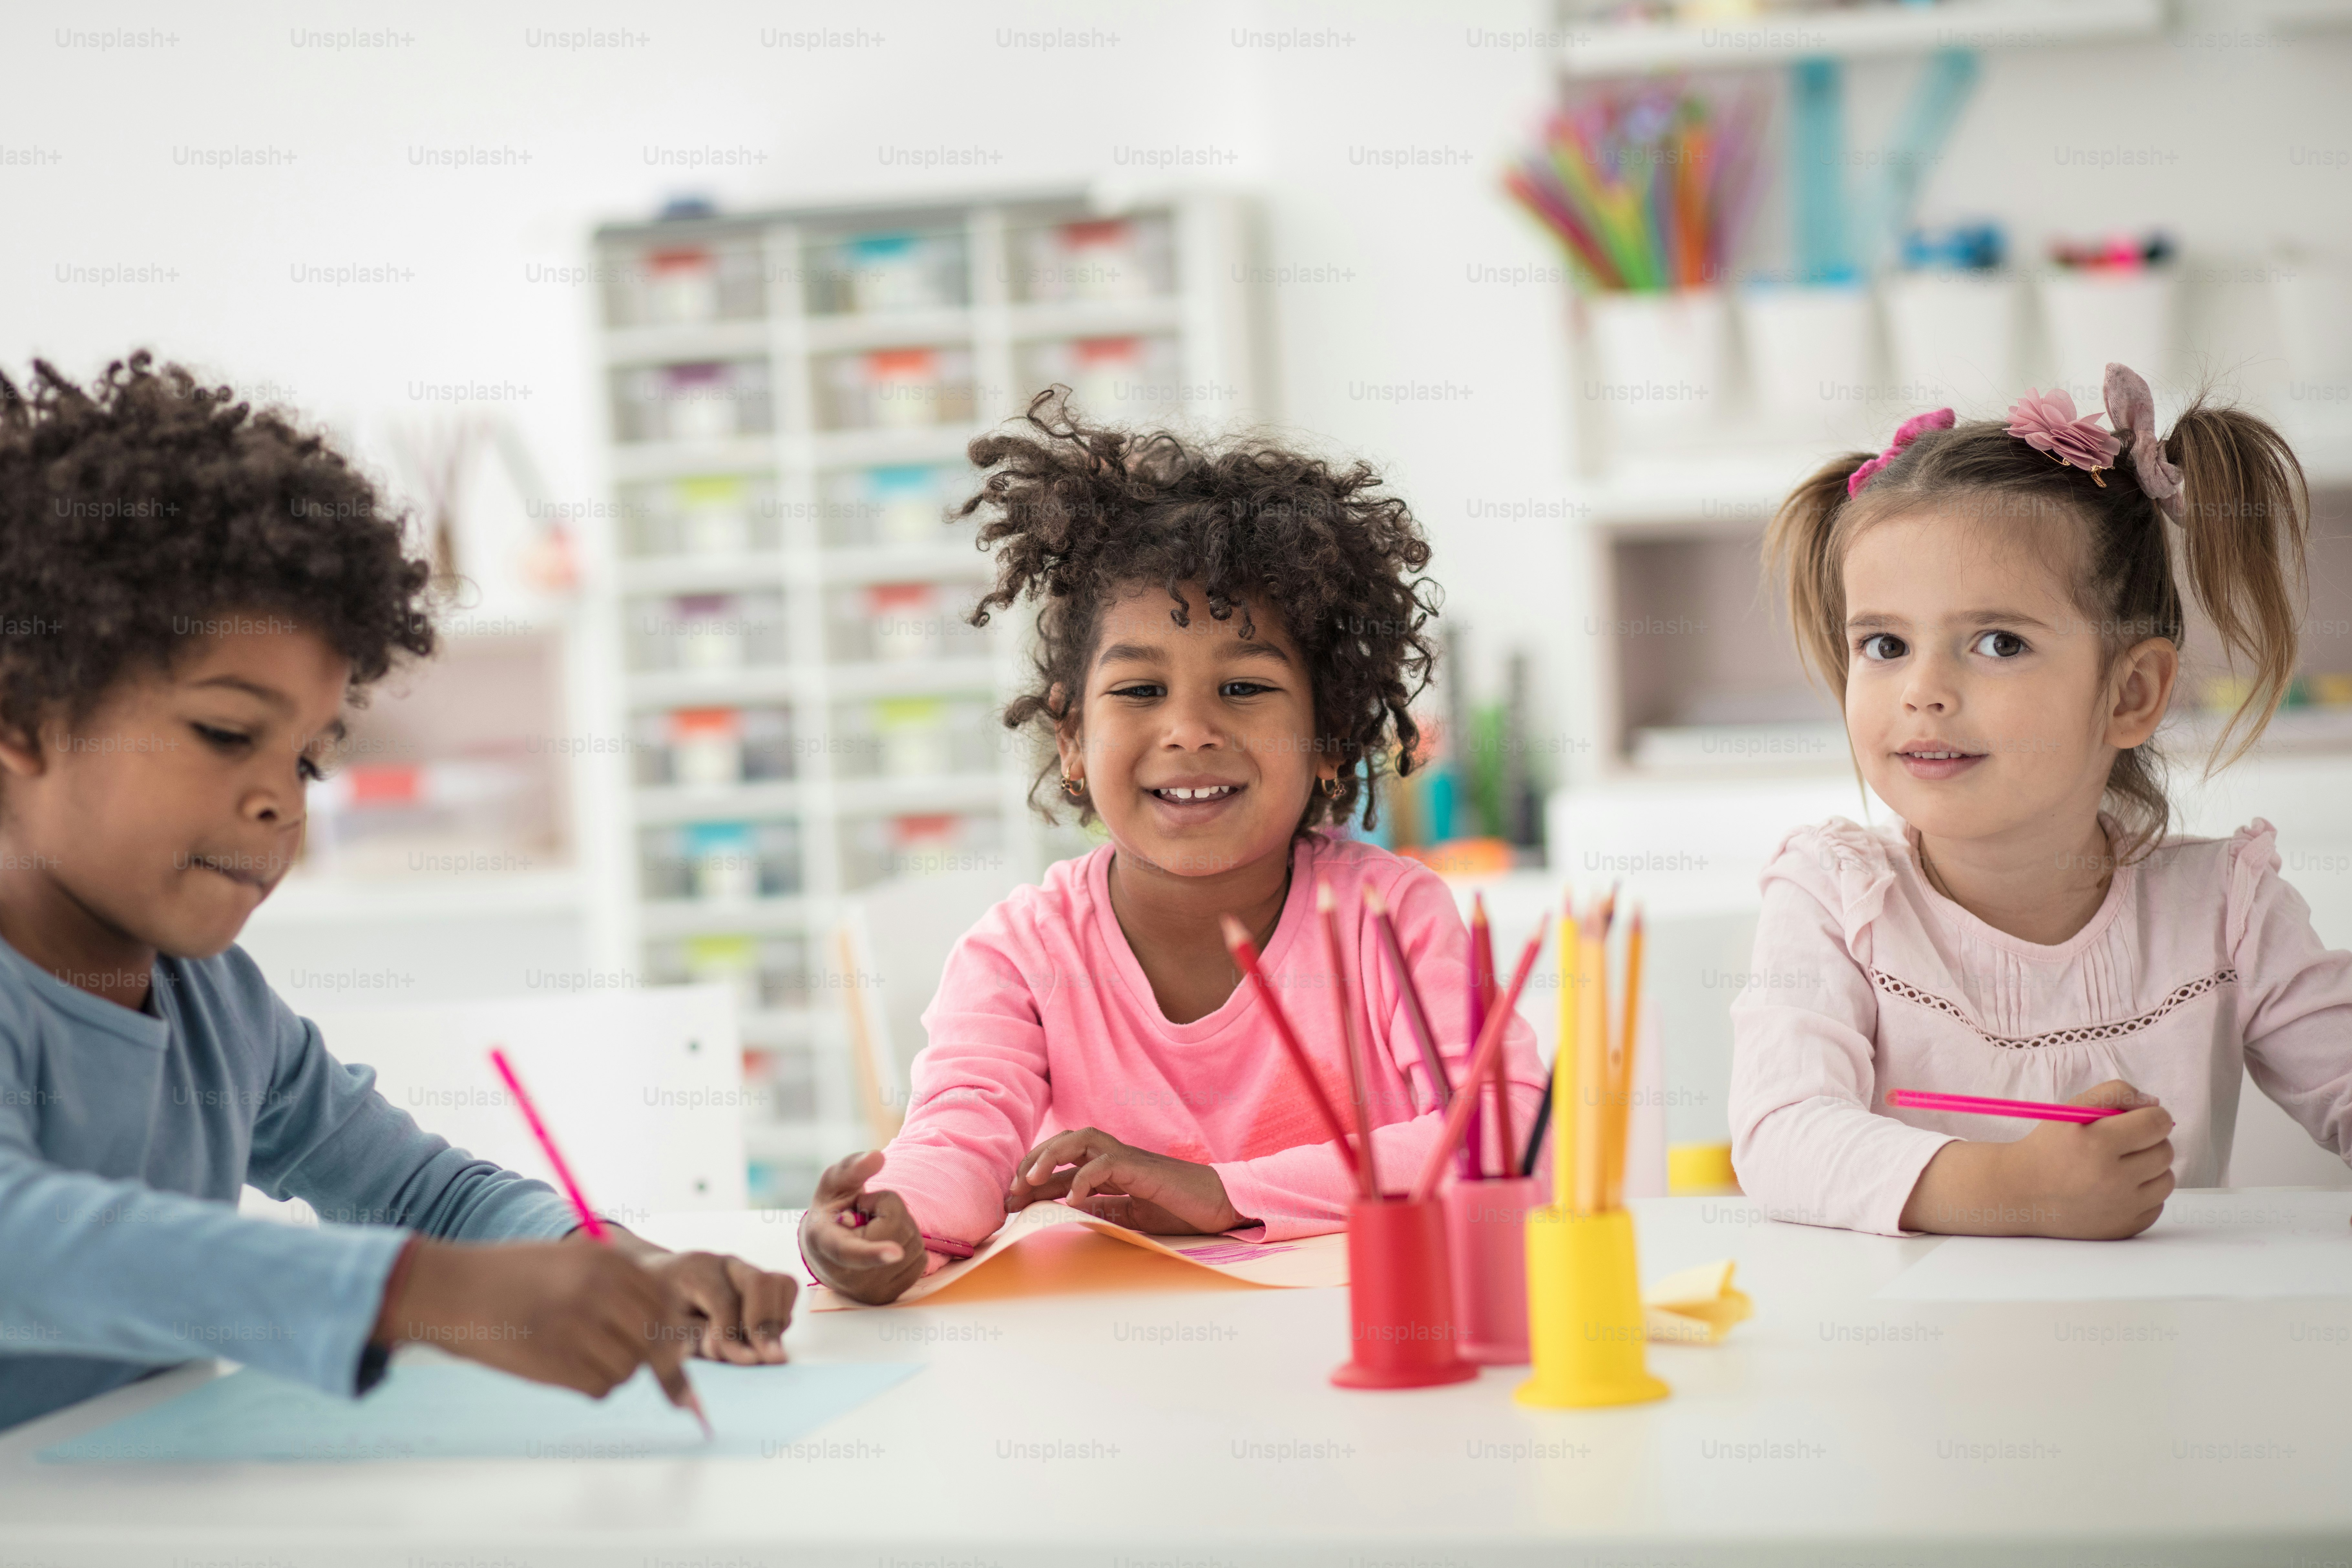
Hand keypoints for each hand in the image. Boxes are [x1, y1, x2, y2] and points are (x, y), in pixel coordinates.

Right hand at [379, 1239, 699, 1405]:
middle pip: (654, 1337)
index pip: (664, 1300)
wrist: (451, 1291)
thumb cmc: (510, 1277)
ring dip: (613, 1369)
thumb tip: (667, 1328)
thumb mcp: (568, 1260)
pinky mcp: (556, 1362)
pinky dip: (591, 1386)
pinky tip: (566, 1371)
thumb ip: (615, 1285)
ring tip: (580, 1356)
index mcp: (605, 1260)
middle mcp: (599, 1289)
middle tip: (617, 1354)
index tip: (659, 1340)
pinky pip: (601, 1387)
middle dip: (644, 1353)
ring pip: (629, 1367)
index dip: (665, 1326)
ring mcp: (578, 1326)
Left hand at [603, 1232, 795, 1364]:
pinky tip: (757, 1339)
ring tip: (759, 1349)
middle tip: (764, 1358)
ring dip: (776, 1321)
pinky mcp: (759, 1283)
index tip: (724, 1358)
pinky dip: (778, 1319)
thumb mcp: (663, 1327)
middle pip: (763, 1283)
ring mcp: (747, 1271)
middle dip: (765, 1324)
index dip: (728, 1334)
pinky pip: (784, 1295)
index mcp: (697, 1270)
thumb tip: (746, 1358)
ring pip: (782, 1285)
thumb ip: (700, 1339)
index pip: (724, 1301)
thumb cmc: (654, 1308)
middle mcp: (728, 1265)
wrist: (655, 1283)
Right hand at [798, 1150, 925, 1304]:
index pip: (851, 1251)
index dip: (874, 1251)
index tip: (895, 1252)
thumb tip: (877, 1157)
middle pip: (894, 1229)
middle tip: (865, 1213)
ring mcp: (868, 1291)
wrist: (827, 1250)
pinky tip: (885, 1243)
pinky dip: (909, 1244)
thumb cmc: (832, 1210)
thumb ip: (852, 1169)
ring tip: (873, 1229)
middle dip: (887, 1208)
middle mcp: (846, 1275)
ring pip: (912, 1243)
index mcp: (826, 1243)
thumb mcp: (834, 1184)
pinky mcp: (889, 1296)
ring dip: (900, 1226)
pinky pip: (920, 1259)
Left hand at [1007, 1126, 1247, 1234]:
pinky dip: (1084, 1178)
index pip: (1064, 1165)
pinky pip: (1106, 1164)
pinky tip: (1071, 1200)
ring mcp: (1129, 1159)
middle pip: (1066, 1142)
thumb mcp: (1132, 1214)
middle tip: (1010, 1191)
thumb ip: (1104, 1208)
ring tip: (1029, 1182)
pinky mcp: (1143, 1168)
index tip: (1011, 1202)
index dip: (1034, 1180)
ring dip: (1050, 1157)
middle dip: (1033, 1161)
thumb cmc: (1180, 1208)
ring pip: (1081, 1140)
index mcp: (1112, 1169)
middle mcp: (1116, 1157)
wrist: (1219, 1206)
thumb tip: (1070, 1210)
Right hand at [1902, 1079, 2174, 1238]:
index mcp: (2096, 1143)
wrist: (2021, 1193)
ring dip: (2151, 1169)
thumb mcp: (2071, 1109)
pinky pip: (2157, 1206)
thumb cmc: (2049, 1147)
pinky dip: (2143, 1195)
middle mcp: (2111, 1178)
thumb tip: (2154, 1104)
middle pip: (2165, 1151)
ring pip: (2167, 1180)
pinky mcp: (2125, 1228)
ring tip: (2122, 1166)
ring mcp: (2120, 1207)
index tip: (2141, 1119)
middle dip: (2150, 1142)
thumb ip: (2114, 1093)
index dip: (2153, 1116)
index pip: (2157, 1123)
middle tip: (2125, 1144)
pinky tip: (2118, 1189)